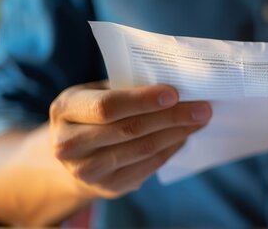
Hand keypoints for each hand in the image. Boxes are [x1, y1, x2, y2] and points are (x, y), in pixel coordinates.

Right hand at [49, 81, 210, 197]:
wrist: (72, 156)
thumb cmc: (91, 113)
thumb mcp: (95, 93)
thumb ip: (125, 87)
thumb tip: (174, 82)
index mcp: (65, 109)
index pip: (107, 106)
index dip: (142, 100)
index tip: (174, 93)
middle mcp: (69, 144)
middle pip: (129, 129)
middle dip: (171, 117)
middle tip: (202, 107)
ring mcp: (87, 170)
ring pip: (143, 149)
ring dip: (177, 133)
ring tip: (199, 120)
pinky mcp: (108, 187)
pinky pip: (148, 166)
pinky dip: (171, 148)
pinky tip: (185, 136)